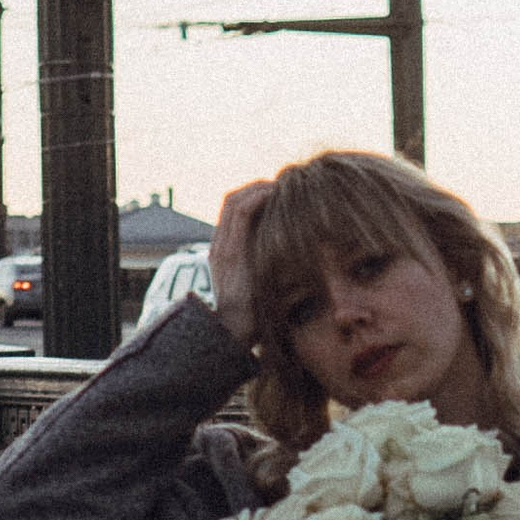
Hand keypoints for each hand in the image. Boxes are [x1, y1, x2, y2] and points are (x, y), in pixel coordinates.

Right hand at [208, 181, 274, 351]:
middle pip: (233, 200)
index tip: (280, 195)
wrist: (234, 335)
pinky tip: (274, 194)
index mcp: (227, 251)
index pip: (235, 210)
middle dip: (257, 187)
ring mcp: (222, 247)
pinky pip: (239, 213)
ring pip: (234, 201)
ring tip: (280, 186)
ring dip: (258, 188)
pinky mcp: (229, 251)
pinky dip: (256, 198)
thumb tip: (299, 256)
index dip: (256, 196)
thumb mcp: (265, 286)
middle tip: (283, 185)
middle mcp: (220, 246)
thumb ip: (271, 268)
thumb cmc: (256, 315)